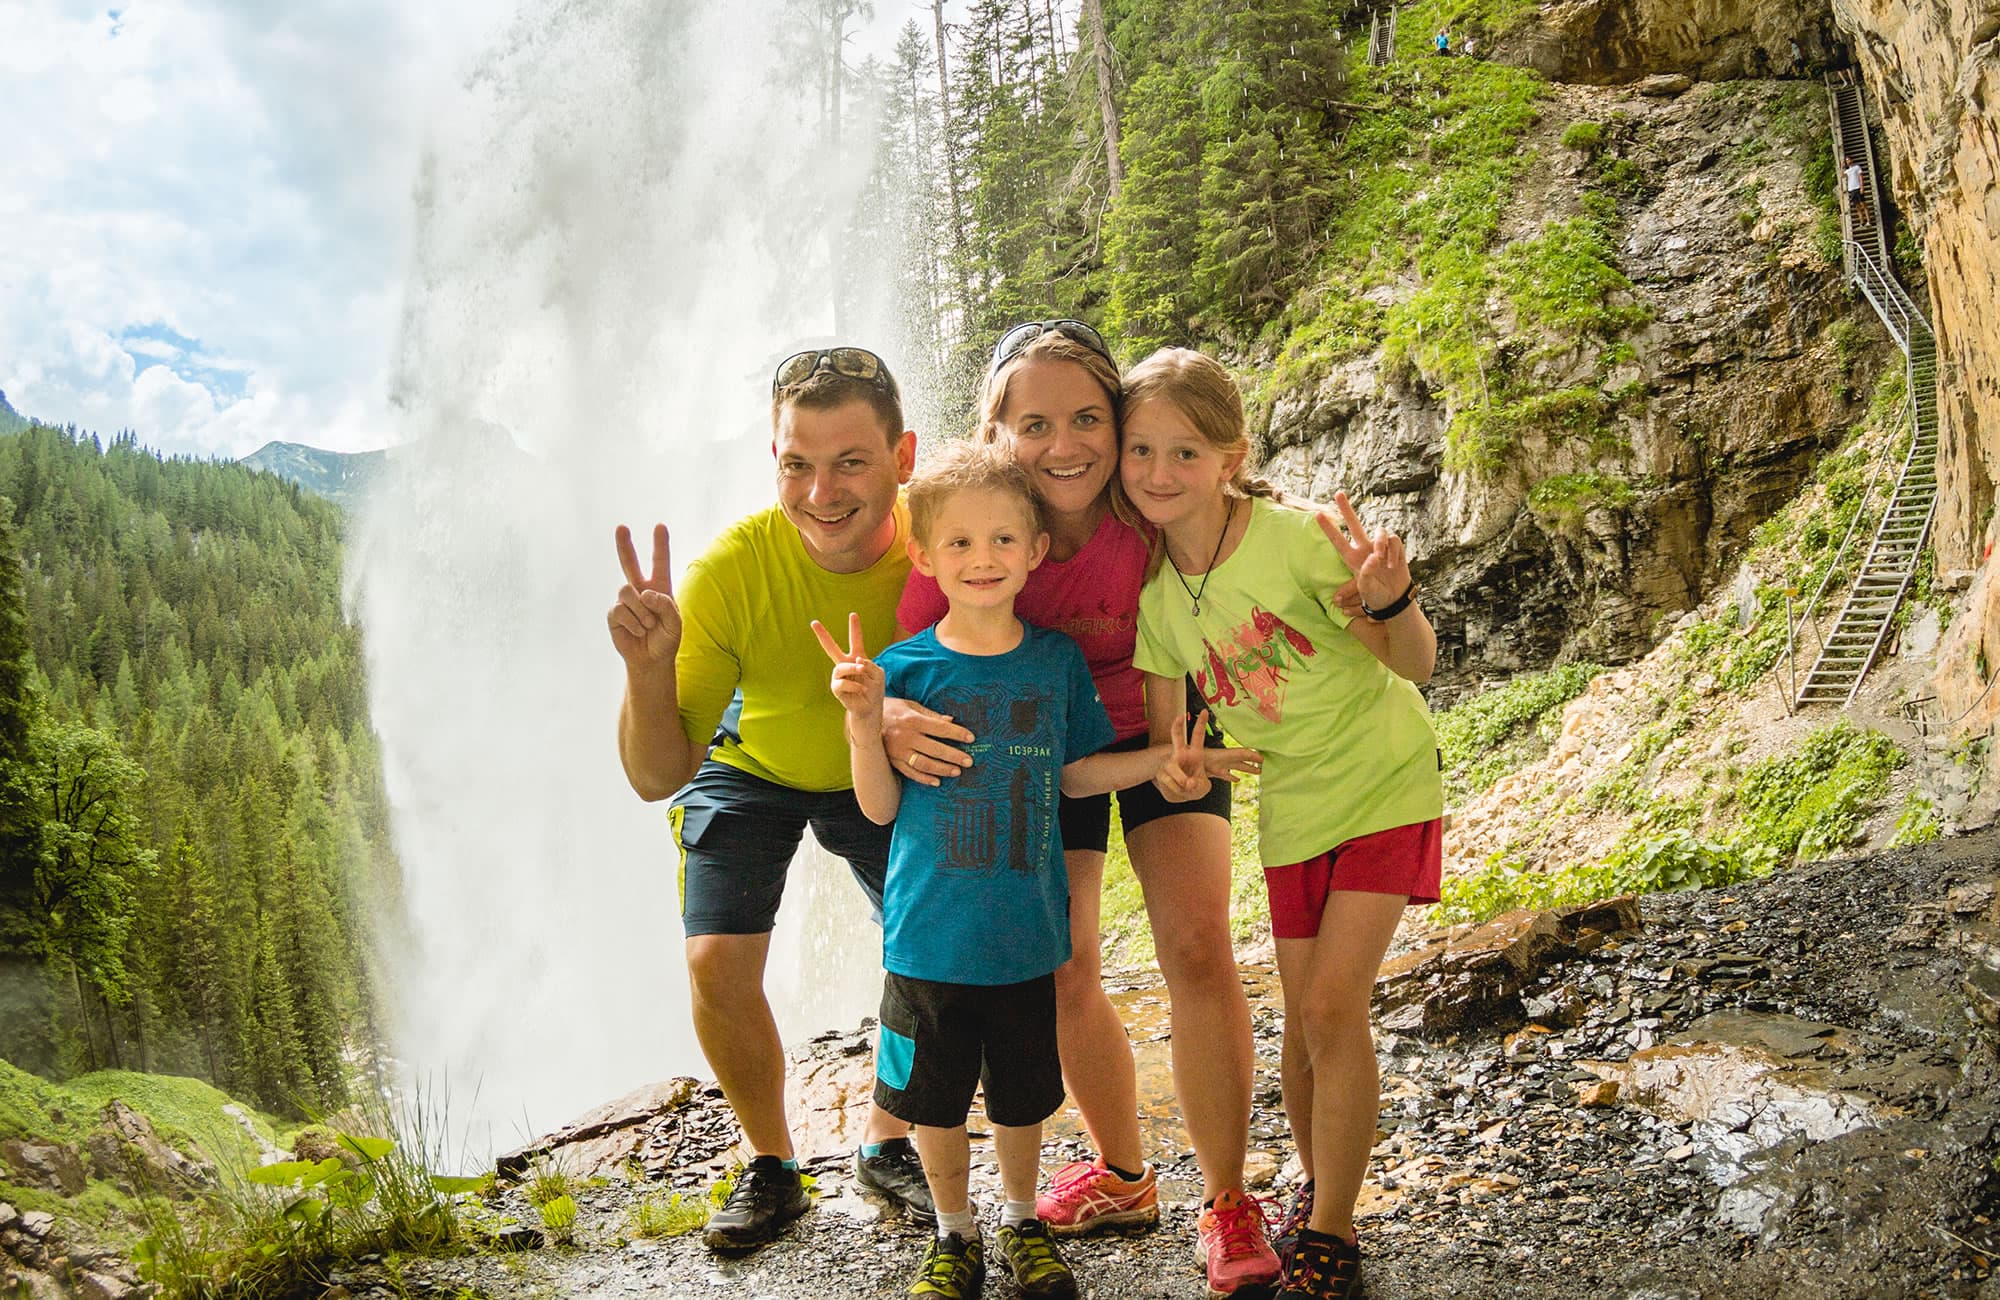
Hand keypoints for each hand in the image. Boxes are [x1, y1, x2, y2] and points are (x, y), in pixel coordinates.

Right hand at [609, 523, 681, 667]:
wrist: (651, 660)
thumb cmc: (666, 639)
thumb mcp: (675, 623)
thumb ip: (665, 605)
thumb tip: (644, 593)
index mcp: (660, 588)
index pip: (660, 563)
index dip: (660, 545)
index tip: (660, 526)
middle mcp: (640, 591)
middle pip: (629, 563)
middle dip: (625, 545)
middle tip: (621, 527)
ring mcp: (625, 602)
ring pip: (627, 591)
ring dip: (642, 611)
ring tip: (649, 625)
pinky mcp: (614, 614)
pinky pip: (620, 610)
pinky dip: (633, 623)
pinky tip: (638, 632)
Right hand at [812, 613, 884, 721]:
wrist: (870, 708)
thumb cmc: (874, 690)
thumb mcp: (878, 673)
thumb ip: (869, 664)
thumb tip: (855, 661)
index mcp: (858, 658)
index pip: (855, 640)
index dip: (855, 628)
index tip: (853, 614)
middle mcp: (846, 664)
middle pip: (831, 648)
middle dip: (822, 635)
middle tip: (814, 623)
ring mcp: (839, 676)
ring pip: (841, 666)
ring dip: (853, 668)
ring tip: (861, 671)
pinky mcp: (836, 688)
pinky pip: (842, 682)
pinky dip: (855, 685)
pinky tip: (861, 689)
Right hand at [882, 698, 975, 786]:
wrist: (864, 719)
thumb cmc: (891, 709)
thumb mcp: (911, 706)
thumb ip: (931, 715)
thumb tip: (951, 721)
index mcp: (913, 720)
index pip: (941, 728)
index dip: (958, 734)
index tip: (972, 738)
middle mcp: (906, 737)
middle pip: (935, 749)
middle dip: (954, 756)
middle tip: (969, 761)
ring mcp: (899, 751)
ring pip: (924, 764)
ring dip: (942, 769)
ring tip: (956, 772)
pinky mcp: (893, 761)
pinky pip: (910, 773)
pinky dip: (924, 778)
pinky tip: (937, 781)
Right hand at [1155, 711, 1228, 802]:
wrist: (1182, 794)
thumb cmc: (1196, 787)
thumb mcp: (1202, 787)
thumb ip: (1198, 784)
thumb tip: (1189, 783)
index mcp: (1195, 754)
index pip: (1198, 736)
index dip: (1201, 724)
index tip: (1204, 711)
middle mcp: (1181, 754)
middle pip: (1177, 738)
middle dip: (1178, 727)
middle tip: (1179, 717)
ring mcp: (1170, 763)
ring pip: (1174, 770)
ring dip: (1181, 783)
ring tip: (1186, 788)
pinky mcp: (1161, 773)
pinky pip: (1168, 782)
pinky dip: (1175, 790)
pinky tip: (1178, 790)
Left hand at [1316, 491, 1413, 613]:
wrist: (1395, 601)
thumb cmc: (1376, 596)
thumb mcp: (1366, 588)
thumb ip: (1366, 573)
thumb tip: (1373, 556)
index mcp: (1352, 559)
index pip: (1338, 541)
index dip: (1328, 528)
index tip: (1317, 514)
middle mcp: (1365, 549)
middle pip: (1355, 524)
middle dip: (1347, 509)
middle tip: (1338, 494)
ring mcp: (1380, 548)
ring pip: (1380, 532)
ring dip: (1381, 544)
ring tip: (1380, 560)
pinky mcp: (1395, 548)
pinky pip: (1394, 541)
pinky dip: (1394, 552)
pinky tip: (1392, 566)